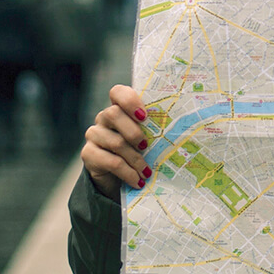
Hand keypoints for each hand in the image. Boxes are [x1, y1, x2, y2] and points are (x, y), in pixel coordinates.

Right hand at [81, 85, 151, 201]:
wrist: (118, 179)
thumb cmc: (140, 153)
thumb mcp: (149, 140)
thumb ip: (156, 131)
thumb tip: (185, 130)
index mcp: (120, 109)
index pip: (118, 92)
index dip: (129, 100)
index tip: (144, 116)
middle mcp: (104, 118)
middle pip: (113, 114)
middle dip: (133, 131)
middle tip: (146, 146)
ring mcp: (94, 135)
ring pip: (115, 141)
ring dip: (135, 159)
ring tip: (147, 172)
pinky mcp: (89, 154)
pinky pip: (110, 161)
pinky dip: (127, 173)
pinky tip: (138, 181)